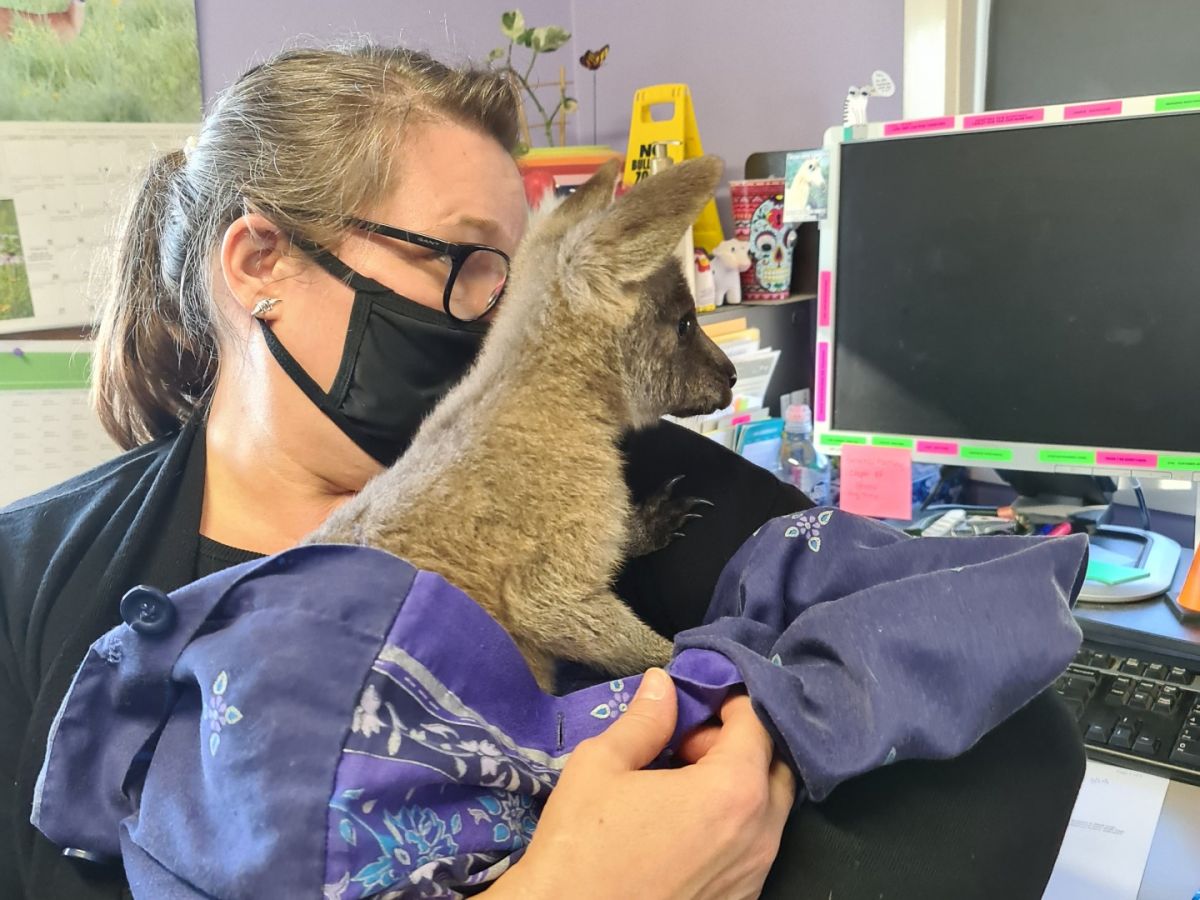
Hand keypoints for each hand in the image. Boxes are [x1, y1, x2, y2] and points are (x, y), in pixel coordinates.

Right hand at [489, 669, 794, 899]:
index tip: (696, 702)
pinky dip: (732, 826)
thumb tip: (663, 684)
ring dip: (737, 785)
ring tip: (680, 787)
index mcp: (733, 791)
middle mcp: (760, 835)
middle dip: (738, 745)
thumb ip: (644, 720)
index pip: (758, 724)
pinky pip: (753, 849)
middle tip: (686, 745)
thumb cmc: (581, 846)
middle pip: (776, 767)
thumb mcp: (602, 765)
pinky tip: (683, 828)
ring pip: (769, 811)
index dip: (728, 702)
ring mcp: (753, 876)